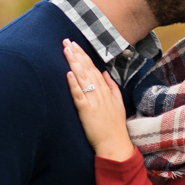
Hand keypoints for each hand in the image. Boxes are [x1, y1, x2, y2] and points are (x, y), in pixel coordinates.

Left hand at [63, 39, 133, 160]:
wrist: (115, 143)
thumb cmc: (115, 125)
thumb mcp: (118, 102)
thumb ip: (112, 86)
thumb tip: (105, 73)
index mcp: (106, 90)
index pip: (93, 68)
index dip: (84, 56)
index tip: (76, 45)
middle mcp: (100, 92)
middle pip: (87, 69)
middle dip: (76, 54)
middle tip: (67, 41)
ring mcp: (93, 100)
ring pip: (82, 78)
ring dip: (74, 63)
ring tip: (66, 51)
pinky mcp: (86, 110)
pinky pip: (79, 95)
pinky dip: (74, 84)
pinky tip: (68, 73)